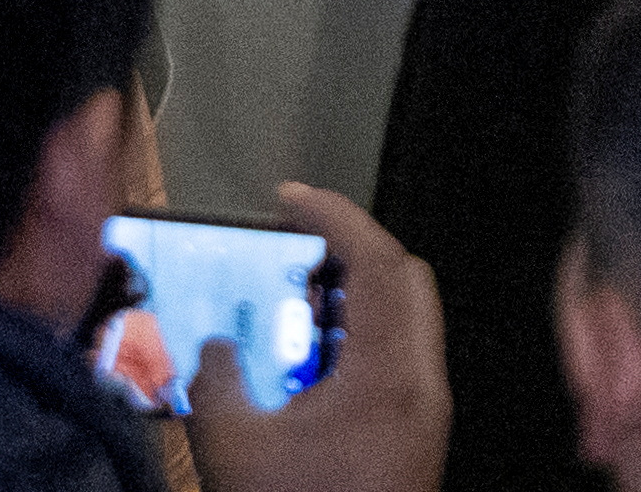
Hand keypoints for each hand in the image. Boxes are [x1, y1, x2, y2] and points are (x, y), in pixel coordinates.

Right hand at [185, 186, 445, 491]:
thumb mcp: (230, 441)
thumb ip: (215, 374)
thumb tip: (217, 346)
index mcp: (388, 376)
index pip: (378, 261)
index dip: (334, 215)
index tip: (289, 199)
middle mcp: (420, 388)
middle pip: (405, 280)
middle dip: (349, 246)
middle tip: (293, 238)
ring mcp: (424, 415)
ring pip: (404, 319)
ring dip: (351, 292)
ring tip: (290, 293)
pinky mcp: (415, 438)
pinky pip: (395, 358)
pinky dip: (354, 335)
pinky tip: (302, 358)